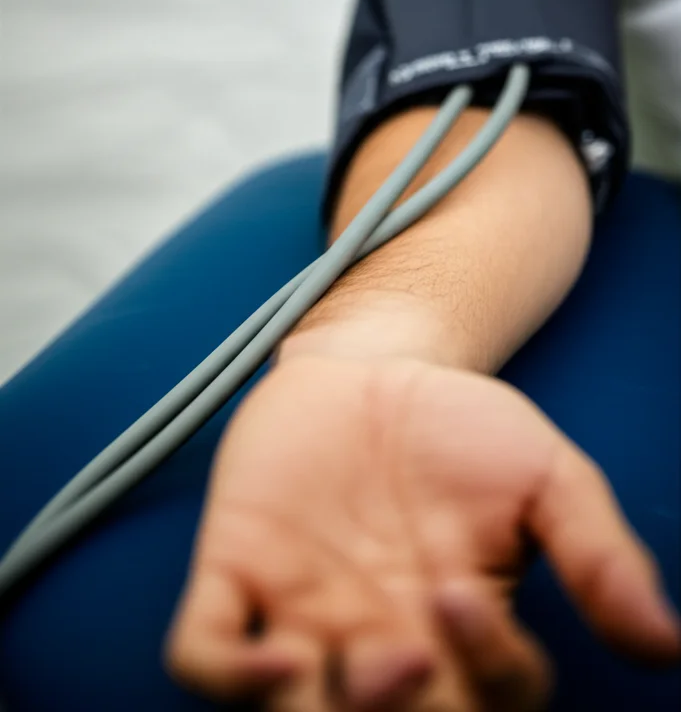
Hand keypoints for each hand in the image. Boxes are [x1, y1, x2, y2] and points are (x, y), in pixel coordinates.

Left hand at [165, 354, 679, 710]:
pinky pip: (205, 654)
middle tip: (400, 655)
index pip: (485, 699)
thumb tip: (665, 647)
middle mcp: (376, 642)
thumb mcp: (546, 476)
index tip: (459, 588)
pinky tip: (274, 651)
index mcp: (457, 632)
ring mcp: (298, 611)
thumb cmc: (461, 426)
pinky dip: (227, 673)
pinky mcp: (234, 570)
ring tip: (352, 658)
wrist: (376, 360)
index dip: (484, 668)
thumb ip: (597, 555)